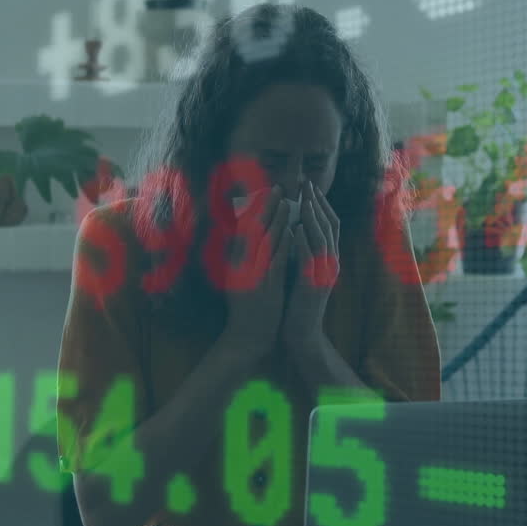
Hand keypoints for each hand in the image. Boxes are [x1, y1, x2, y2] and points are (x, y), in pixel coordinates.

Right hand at [218, 187, 294, 358]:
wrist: (247, 337)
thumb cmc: (246, 309)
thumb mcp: (238, 280)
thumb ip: (241, 259)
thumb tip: (243, 237)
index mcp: (235, 264)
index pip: (243, 230)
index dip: (254, 209)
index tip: (264, 192)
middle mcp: (241, 267)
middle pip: (253, 230)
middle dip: (266, 207)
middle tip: (277, 188)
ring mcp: (254, 277)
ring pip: (265, 243)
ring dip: (277, 220)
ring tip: (287, 202)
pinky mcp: (267, 288)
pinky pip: (275, 262)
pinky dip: (283, 245)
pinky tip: (291, 231)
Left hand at [281, 181, 340, 358]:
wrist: (301, 334)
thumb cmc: (296, 303)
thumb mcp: (301, 271)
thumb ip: (301, 250)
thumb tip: (293, 227)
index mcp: (328, 258)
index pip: (329, 224)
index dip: (320, 203)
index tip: (309, 186)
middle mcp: (331, 263)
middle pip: (330, 225)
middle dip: (318, 202)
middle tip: (307, 183)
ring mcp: (325, 274)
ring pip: (323, 238)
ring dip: (313, 217)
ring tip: (304, 198)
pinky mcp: (314, 285)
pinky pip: (311, 259)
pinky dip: (305, 241)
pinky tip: (296, 228)